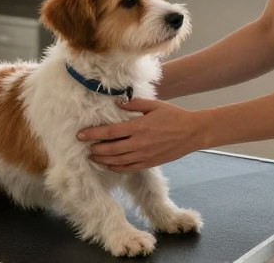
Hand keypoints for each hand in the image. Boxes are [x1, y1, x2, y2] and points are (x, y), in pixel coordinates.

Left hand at [77, 98, 202, 171]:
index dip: (93, 134)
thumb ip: (134, 105)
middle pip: (110, 149)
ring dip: (102, 160)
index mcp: (138, 127)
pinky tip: (108, 165)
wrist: (192, 133)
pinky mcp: (149, 163)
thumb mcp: (154, 105)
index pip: (110, 132)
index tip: (80, 134)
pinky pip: (128, 169)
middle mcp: (139, 143)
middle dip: (94, 149)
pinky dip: (115, 168)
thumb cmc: (173, 116)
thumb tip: (117, 103)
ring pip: (117, 161)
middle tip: (83, 148)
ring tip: (92, 157)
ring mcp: (144, 155)